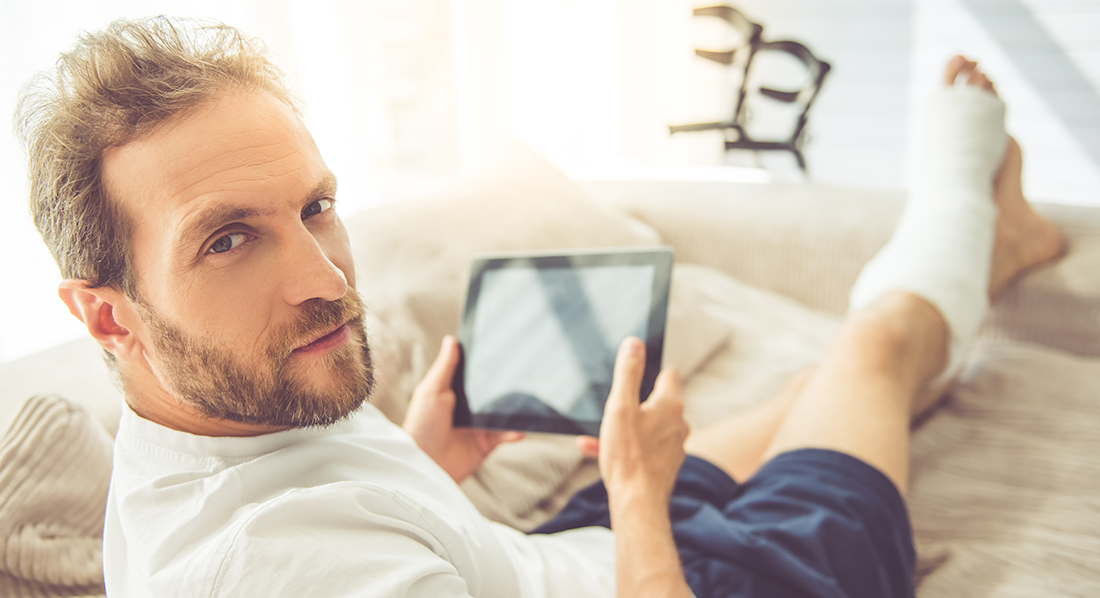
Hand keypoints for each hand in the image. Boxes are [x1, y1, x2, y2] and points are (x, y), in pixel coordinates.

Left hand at [403, 336, 523, 482]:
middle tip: (523, 371)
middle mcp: (469, 409)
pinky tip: (521, 426)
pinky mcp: (487, 444)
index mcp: (454, 394)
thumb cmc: (421, 426)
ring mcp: (479, 426)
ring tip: (530, 397)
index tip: (503, 349)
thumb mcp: (431, 391)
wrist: (425, 463)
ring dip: (514, 408)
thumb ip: (445, 367)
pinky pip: (506, 435)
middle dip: (505, 386)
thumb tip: (452, 340)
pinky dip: (515, 431)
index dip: (485, 365)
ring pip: (503, 413)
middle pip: (491, 393)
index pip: (474, 376)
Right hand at [585, 337, 688, 505]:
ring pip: (646, 427)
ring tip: (599, 432)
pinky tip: (596, 450)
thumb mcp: (620, 407)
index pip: (668, 374)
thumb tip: (634, 343)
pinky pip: (642, 448)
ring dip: (625, 426)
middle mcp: (678, 424)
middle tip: (613, 405)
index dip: (649, 371)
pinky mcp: (664, 465)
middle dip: (633, 401)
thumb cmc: (628, 455)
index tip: (633, 373)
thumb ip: (627, 373)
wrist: (637, 502)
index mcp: (670, 405)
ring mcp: (673, 446)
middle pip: (657, 401)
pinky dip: (624, 446)